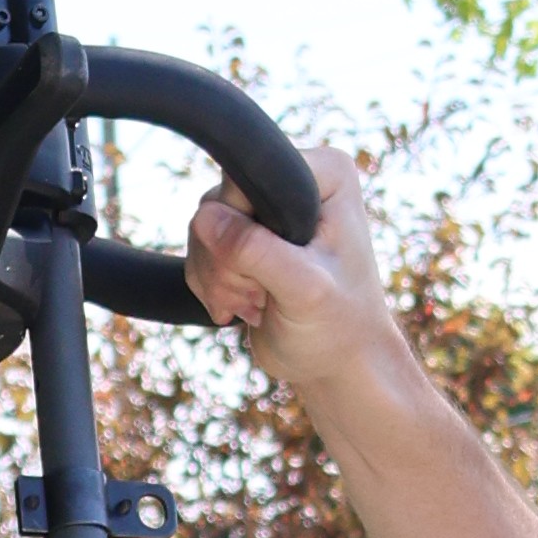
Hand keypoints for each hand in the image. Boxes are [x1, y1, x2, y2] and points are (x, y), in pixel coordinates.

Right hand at [187, 140, 392, 412]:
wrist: (336, 362)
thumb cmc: (338, 327)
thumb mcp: (304, 291)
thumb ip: (257, 252)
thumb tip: (204, 218)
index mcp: (325, 175)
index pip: (248, 177)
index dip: (242, 225)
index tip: (273, 268)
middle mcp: (293, 180)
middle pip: (219, 202)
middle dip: (228, 261)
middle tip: (263, 295)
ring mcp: (266, 208)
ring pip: (203, 227)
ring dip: (219, 278)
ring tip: (257, 304)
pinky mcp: (244, 235)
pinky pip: (199, 247)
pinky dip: (211, 284)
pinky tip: (246, 305)